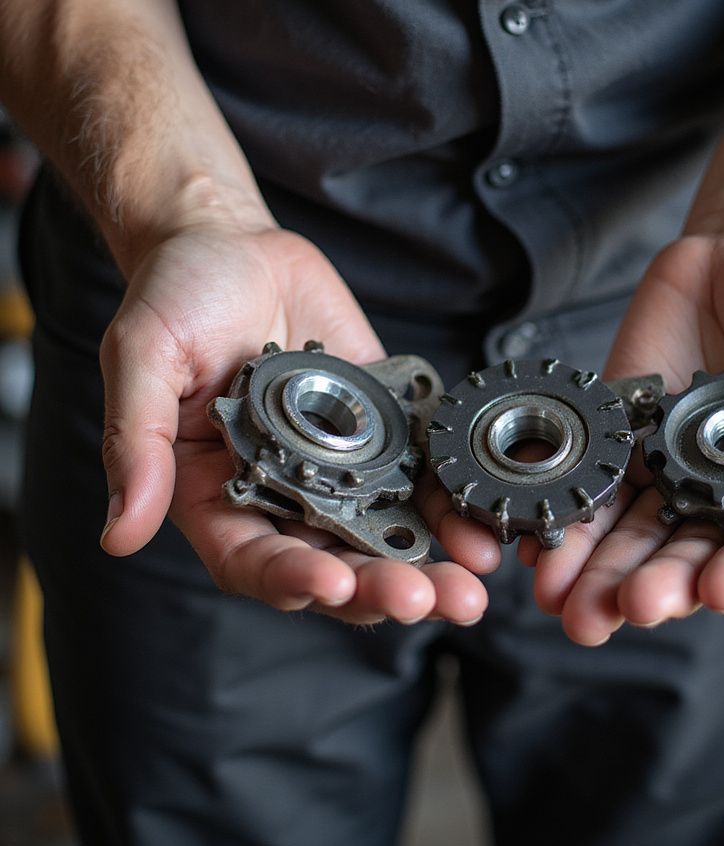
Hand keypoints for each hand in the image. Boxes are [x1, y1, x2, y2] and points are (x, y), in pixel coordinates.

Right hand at [98, 209, 486, 625]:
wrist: (236, 246)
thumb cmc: (176, 295)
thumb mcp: (143, 357)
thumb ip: (136, 442)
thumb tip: (119, 533)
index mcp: (216, 491)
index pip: (253, 559)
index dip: (291, 580)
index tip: (331, 584)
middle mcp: (283, 492)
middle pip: (334, 562)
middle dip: (382, 587)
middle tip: (430, 599)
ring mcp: (340, 466)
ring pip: (386, 534)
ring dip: (430, 565)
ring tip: (469, 587)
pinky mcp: (384, 432)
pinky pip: (421, 477)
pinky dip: (452, 506)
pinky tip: (483, 525)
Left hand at [433, 228, 723, 643]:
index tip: (721, 589)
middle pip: (691, 552)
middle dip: (658, 583)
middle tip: (626, 610)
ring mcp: (669, 464)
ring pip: (633, 533)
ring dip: (601, 572)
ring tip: (571, 606)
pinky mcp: (622, 435)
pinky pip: (592, 483)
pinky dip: (568, 519)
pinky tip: (538, 553)